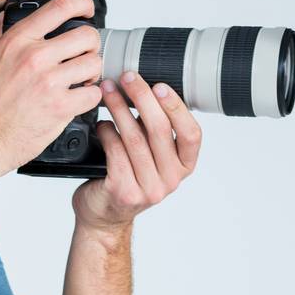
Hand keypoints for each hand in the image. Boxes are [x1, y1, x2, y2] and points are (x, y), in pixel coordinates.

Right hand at [0, 0, 105, 179]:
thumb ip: (4, 38)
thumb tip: (7, 18)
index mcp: (18, 41)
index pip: (62, 6)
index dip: (82, 4)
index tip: (87, 11)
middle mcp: (34, 57)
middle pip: (86, 35)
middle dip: (91, 46)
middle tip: (84, 55)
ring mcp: (48, 82)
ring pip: (93, 64)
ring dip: (91, 73)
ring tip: (80, 81)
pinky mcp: (59, 108)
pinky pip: (92, 95)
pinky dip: (90, 98)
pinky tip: (78, 100)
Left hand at [72, 73, 202, 232]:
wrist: (104, 216)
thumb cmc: (128, 177)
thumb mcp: (152, 156)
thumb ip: (156, 131)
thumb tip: (146, 88)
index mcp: (184, 167)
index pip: (192, 133)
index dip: (176, 107)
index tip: (160, 85)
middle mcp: (170, 180)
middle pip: (160, 130)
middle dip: (142, 97)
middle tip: (128, 77)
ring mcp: (148, 189)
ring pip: (134, 139)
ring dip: (119, 108)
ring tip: (108, 90)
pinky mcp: (123, 192)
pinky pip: (115, 152)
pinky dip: (107, 132)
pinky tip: (101, 123)